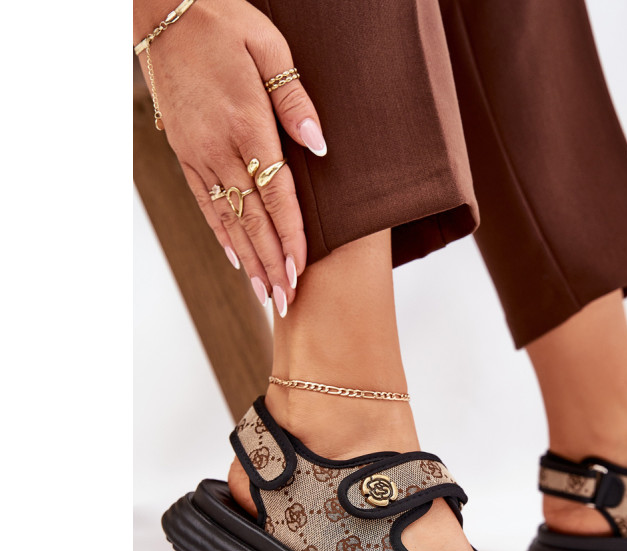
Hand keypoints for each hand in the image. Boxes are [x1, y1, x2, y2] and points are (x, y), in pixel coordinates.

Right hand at [135, 0, 326, 315]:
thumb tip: (318, 148)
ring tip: (262, 293)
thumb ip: (294, 102)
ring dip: (248, 260)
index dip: (289, 237)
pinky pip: (203, 202)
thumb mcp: (269, 48)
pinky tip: (234, 257)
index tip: (299, 271)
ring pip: (227, 218)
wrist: (164, 10)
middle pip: (252, 219)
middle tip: (283, 301)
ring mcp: (198, 154)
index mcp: (247, 125)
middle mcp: (219, 149)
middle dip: (270, 264)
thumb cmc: (223, 23)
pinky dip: (220, 233)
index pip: (275, 196)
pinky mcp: (185, 153)